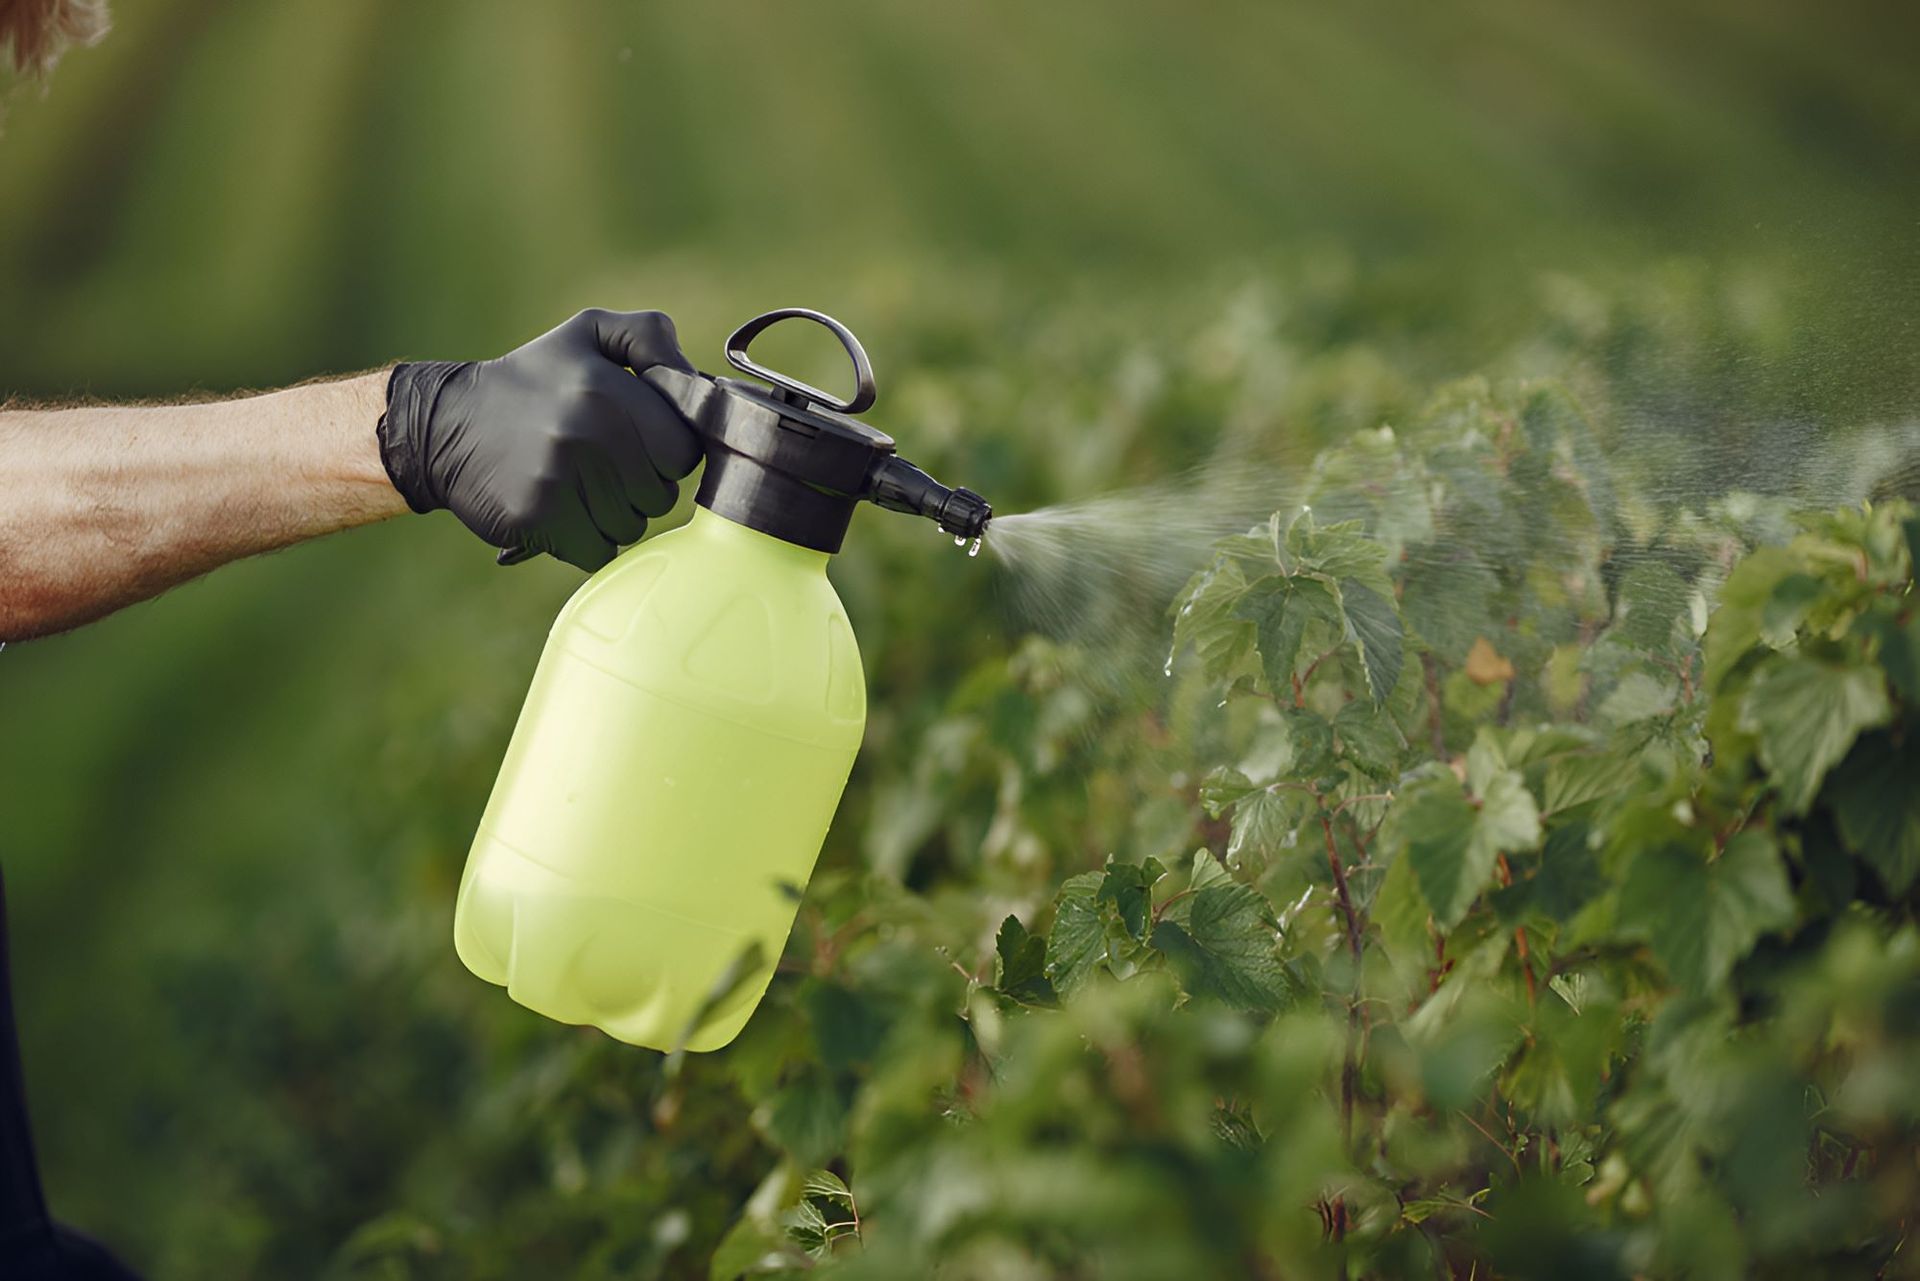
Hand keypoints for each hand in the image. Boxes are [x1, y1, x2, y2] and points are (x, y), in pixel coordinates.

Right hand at [378, 309, 703, 569]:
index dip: (667, 452)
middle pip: (661, 496)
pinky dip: (587, 540)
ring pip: (631, 527)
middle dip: (641, 487)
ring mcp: (560, 480)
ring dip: (614, 515)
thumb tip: (697, 381)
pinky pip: (598, 551)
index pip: (683, 451)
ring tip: (578, 484)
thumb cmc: (533, 381)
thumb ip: (651, 337)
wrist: (445, 425)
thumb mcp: (588, 333)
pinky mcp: (537, 520)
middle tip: (604, 465)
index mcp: (607, 389)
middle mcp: (586, 433)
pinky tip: (562, 511)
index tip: (640, 443)